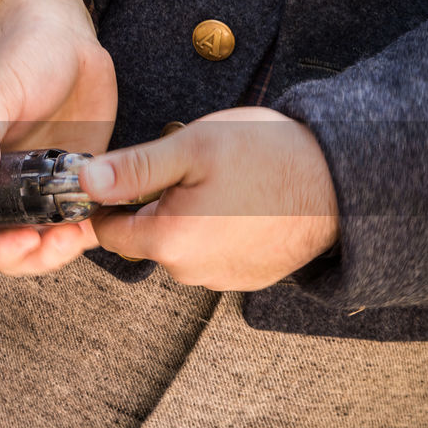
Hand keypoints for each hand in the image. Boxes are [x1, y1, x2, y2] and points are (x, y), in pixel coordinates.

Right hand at [0, 0, 116, 274]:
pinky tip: (105, 218)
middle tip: (62, 240)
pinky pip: (78, 219)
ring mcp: (40, 188)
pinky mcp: (74, 181)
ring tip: (82, 232)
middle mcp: (3, 188)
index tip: (22, 239)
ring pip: (45, 241)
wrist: (65, 38)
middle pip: (9, 248)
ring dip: (62, 248)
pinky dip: (89, 228)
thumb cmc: (20, 56)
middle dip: (33, 256)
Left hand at [80, 107, 340, 290]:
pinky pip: (213, 253)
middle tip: (189, 169)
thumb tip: (85, 181)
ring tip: (223, 183)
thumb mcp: (192, 148)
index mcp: (169, 240)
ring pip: (180, 245)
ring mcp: (221, 279)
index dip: (109, 201)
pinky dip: (218, 230)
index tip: (126, 175)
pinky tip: (242, 202)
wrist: (342, 182)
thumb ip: (133, 168)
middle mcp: (190, 271)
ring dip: (188, 217)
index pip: (109, 231)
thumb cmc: (268, 157)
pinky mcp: (248, 278)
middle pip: (145, 237)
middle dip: (155, 205)